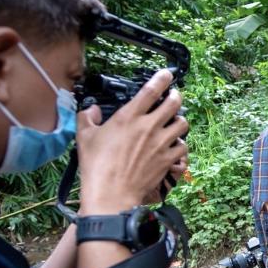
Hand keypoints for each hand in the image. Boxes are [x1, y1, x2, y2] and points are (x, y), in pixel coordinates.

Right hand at [77, 69, 188, 214]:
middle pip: (174, 103)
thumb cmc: (97, 166)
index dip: (162, 78)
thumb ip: (87, 118)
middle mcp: (149, 126)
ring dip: (180, 121)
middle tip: (174, 97)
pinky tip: (175, 146)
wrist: (111, 193)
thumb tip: (91, 110)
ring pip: (183, 123)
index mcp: (129, 117)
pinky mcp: (168, 159)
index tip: (167, 74)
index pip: (151, 90)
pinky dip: (181, 145)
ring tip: (174, 122)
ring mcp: (161, 143)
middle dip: (176, 96)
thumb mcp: (84, 137)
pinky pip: (183, 147)